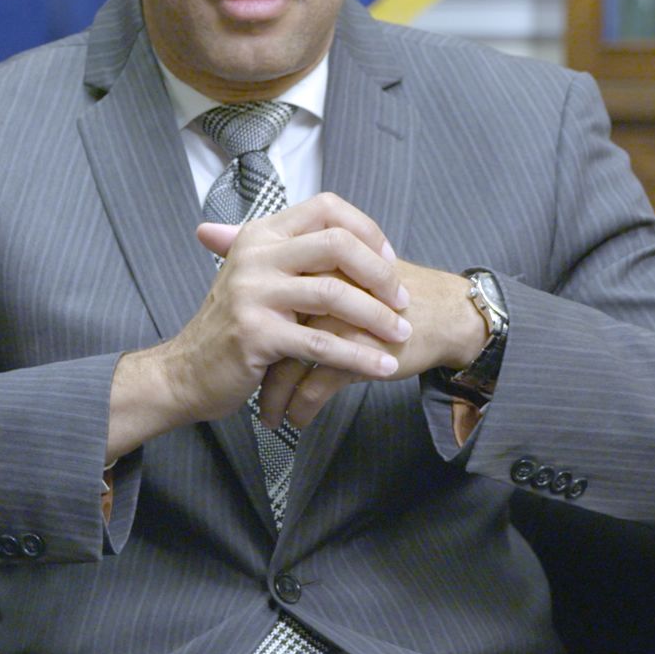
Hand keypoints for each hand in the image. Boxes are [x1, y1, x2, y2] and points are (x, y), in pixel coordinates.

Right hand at [107, 194, 409, 457]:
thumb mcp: (258, 277)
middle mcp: (255, 255)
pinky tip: (382, 367)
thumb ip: (298, 255)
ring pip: (334, 294)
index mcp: (261, 234)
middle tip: (404, 299)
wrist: (186, 372)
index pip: (326, 207)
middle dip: (380, 273)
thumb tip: (353, 236)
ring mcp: (253, 294)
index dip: (366, 229)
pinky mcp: (256, 335)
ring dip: (377, 317)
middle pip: (336, 244)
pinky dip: (359, 357)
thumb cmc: (233, 326)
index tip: (389, 260)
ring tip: (401, 334)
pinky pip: (321, 344)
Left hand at [258, 260, 487, 428]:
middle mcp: (321, 289)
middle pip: (271, 332)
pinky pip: (316, 385)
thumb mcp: (342, 269)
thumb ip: (294, 264)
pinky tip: (297, 420)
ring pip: (288, 364)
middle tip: (245, 390)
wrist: (443, 313)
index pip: (265, 298)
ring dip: (275, 397)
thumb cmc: (390, 291)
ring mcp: (338, 320)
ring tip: (269, 416)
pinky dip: (302, 407)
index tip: (238, 352)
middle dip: (255, 369)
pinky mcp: (357, 350)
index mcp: (314, 264)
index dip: (248, 328)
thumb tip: (211, 233)